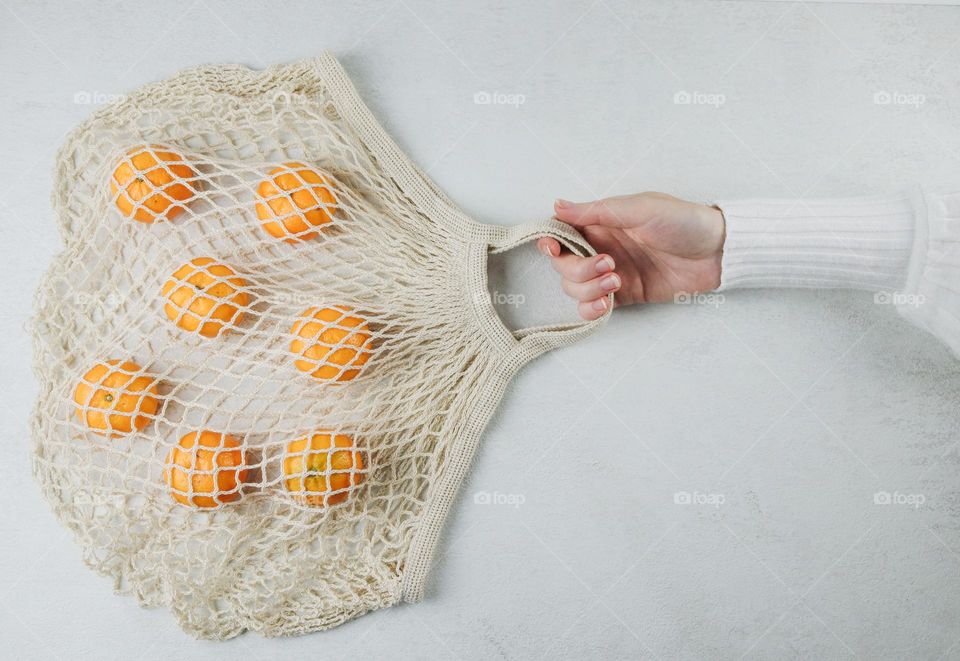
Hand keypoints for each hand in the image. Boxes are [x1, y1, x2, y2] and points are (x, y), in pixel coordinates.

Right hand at [538, 192, 725, 319]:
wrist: (717, 252)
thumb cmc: (683, 222)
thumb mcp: (639, 208)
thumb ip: (596, 211)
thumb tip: (557, 205)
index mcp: (601, 223)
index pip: (562, 234)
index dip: (551, 243)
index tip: (553, 248)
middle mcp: (601, 248)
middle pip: (564, 266)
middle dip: (578, 269)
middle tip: (609, 264)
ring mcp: (611, 274)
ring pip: (575, 288)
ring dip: (588, 289)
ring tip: (618, 281)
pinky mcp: (624, 296)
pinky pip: (593, 308)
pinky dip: (591, 310)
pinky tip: (605, 304)